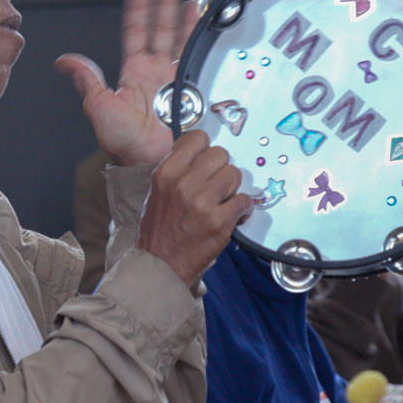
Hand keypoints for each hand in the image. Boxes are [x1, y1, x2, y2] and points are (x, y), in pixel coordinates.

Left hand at [55, 0, 197, 165]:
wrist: (150, 162)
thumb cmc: (125, 143)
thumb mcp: (99, 106)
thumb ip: (87, 80)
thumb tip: (64, 61)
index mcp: (133, 73)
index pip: (136, 32)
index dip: (140, 9)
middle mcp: (155, 72)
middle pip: (161, 28)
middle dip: (166, 3)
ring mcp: (175, 79)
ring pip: (181, 39)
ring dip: (186, 16)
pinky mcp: (193, 89)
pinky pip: (197, 57)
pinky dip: (201, 37)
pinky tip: (204, 22)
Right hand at [136, 130, 250, 287]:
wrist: (160, 263)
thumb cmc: (159, 229)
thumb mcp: (158, 190)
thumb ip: (178, 169)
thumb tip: (202, 155)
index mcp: (166, 172)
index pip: (197, 138)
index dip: (206, 148)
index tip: (206, 159)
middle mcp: (183, 183)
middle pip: (220, 155)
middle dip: (221, 169)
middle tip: (216, 184)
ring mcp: (202, 202)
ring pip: (234, 175)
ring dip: (233, 188)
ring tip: (223, 201)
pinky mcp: (219, 221)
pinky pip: (244, 200)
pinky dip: (243, 208)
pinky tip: (232, 215)